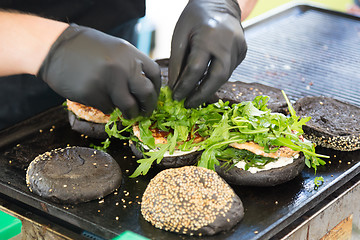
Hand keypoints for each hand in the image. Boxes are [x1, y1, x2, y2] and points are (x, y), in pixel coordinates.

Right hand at [38, 24, 160, 118]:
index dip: (156, 90)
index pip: (155, 75)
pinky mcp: (93, 95)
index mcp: (130, 54)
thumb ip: (130, 65)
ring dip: (129, 113)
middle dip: (148, 107)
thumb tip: (145, 88)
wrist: (54, 48)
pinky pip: (108, 109)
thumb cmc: (85, 48)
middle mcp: (123, 67)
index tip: (152, 98)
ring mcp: (108, 82)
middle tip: (144, 113)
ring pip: (128, 107)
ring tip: (125, 112)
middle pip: (147, 94)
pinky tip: (99, 98)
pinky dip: (107, 107)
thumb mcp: (115, 49)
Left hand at [169, 0, 246, 107]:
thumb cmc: (195, 18)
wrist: (219, 2)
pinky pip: (230, 70)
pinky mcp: (243, 50)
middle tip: (189, 104)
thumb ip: (177, 62)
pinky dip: (217, 78)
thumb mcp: (180, 36)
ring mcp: (239, 47)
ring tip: (195, 96)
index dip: (185, 86)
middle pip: (217, 77)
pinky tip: (206, 82)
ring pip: (225, 76)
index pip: (195, 69)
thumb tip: (175, 87)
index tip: (176, 97)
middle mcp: (227, 42)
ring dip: (209, 88)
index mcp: (208, 36)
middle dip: (202, 94)